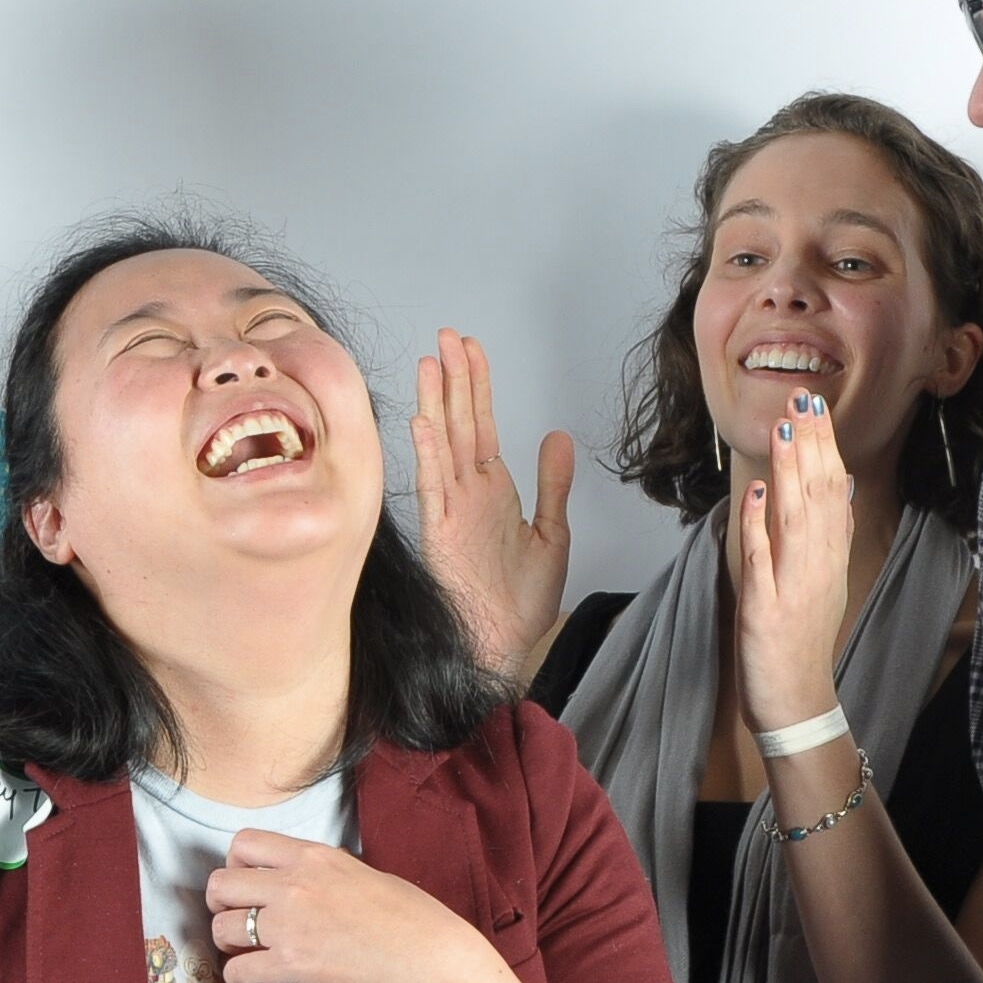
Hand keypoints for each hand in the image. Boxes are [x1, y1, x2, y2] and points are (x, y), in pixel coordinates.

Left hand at [207, 828, 495, 982]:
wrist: (427, 958)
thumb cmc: (409, 918)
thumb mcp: (361, 874)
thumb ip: (321, 874)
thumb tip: (300, 885)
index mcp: (313, 856)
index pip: (243, 843)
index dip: (234, 865)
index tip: (245, 884)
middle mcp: (293, 885)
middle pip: (220, 884)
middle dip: (220, 905)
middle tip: (234, 919)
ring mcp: (289, 925)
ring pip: (222, 928)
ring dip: (227, 942)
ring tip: (245, 951)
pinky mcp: (291, 965)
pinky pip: (238, 969)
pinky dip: (238, 976)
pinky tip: (251, 978)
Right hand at [410, 330, 573, 681]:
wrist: (504, 648)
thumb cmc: (521, 602)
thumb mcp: (553, 535)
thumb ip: (554, 484)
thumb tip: (558, 435)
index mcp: (493, 490)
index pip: (482, 424)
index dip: (477, 385)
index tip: (471, 347)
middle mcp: (468, 493)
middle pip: (459, 423)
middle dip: (454, 378)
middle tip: (448, 335)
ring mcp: (452, 511)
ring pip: (442, 445)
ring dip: (436, 404)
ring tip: (431, 362)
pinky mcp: (441, 535)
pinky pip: (433, 488)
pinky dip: (429, 456)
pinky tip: (423, 424)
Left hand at [725, 395, 856, 740]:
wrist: (798, 701)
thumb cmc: (803, 642)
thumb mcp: (824, 582)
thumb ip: (829, 535)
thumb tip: (842, 487)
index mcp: (831, 559)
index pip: (833, 492)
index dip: (826, 447)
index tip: (817, 406)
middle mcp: (819, 567)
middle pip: (819, 496)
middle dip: (811, 444)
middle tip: (804, 398)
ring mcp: (795, 587)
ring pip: (796, 520)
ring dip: (790, 471)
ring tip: (784, 428)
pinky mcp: (767, 610)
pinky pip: (764, 561)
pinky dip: (760, 526)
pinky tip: (755, 493)